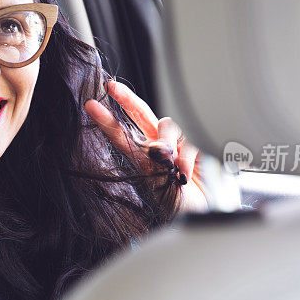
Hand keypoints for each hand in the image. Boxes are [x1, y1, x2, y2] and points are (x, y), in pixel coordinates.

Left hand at [84, 80, 207, 213]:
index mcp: (143, 157)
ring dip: (165, 140)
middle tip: (111, 86)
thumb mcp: (160, 187)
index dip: (107, 120)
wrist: (207, 213)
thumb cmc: (180, 205)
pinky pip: (189, 142)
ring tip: (169, 163)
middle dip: (125, 99)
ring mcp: (178, 145)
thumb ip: (158, 164)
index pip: (122, 134)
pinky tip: (185, 174)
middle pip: (141, 115)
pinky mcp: (198, 147)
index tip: (91, 106)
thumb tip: (160, 146)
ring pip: (167, 124)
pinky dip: (187, 157)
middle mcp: (159, 147)